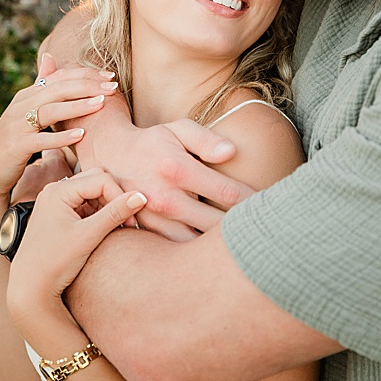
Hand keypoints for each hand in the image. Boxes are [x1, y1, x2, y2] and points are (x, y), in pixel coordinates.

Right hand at [0, 67, 115, 203]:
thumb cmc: (14, 140)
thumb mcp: (25, 110)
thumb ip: (39, 86)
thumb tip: (50, 55)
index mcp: (26, 95)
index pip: (58, 77)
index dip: (85, 74)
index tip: (110, 75)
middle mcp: (20, 106)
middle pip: (56, 89)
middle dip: (87, 86)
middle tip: (113, 86)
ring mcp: (17, 126)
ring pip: (49, 110)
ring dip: (77, 106)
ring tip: (102, 103)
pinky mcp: (17, 146)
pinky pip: (41, 139)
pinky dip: (61, 137)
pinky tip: (81, 134)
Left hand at [7, 168, 146, 316]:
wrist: (31, 285)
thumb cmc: (54, 262)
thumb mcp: (88, 236)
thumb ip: (114, 214)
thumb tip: (140, 197)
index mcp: (58, 191)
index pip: (102, 180)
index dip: (121, 197)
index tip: (132, 222)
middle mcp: (55, 191)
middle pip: (97, 180)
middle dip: (116, 198)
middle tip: (128, 222)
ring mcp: (56, 202)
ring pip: (93, 191)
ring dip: (109, 206)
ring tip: (118, 228)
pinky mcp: (59, 214)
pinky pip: (86, 204)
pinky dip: (99, 213)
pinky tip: (105, 229)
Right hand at [86, 119, 250, 239]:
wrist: (109, 157)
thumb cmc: (152, 142)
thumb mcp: (177, 129)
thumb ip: (205, 139)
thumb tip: (232, 152)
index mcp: (176, 168)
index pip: (227, 192)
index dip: (254, 201)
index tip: (271, 204)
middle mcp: (165, 197)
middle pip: (217, 223)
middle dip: (242, 227)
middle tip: (265, 228)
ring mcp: (154, 218)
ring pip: (198, 243)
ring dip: (220, 244)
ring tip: (243, 242)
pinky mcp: (147, 231)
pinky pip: (179, 249)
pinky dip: (198, 250)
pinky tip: (213, 248)